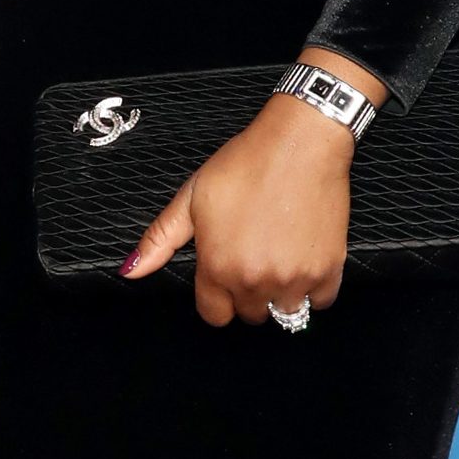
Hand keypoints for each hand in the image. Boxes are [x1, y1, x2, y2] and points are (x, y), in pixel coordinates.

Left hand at [122, 49, 383, 326]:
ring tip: (276, 251)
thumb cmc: (245, 164)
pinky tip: (301, 254)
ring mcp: (294, 279)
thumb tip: (130, 271)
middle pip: (249, 314)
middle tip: (250, 252)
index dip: (215, 294)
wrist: (298, 144)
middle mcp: (256, 281)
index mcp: (218, 266)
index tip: (222, 272)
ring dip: (280, 291)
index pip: (213, 315)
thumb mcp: (192, 196)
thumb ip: (160, 239)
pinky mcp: (328, 271)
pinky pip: (320, 301)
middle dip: (246, 291)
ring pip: (284, 312)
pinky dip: (313, 286)